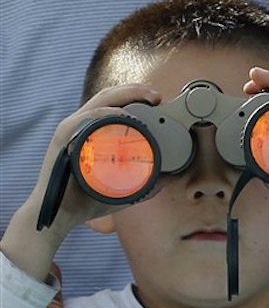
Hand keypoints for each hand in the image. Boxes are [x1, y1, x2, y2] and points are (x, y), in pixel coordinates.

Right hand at [0, 85, 162, 282]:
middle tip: (158, 96)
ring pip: (99, 103)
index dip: (135, 96)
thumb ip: (145, 185)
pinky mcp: (63, 139)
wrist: (61, 217)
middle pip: (108, 97)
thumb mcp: (122, 191)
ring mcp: (71, 131)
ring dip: (126, 96)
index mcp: (91, 132)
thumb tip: (168, 179)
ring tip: (147, 100)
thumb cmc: (86, 202)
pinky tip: (123, 115)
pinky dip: (106, 115)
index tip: (157, 100)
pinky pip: (86, 119)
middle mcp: (80, 126)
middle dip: (135, 90)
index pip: (113, 105)